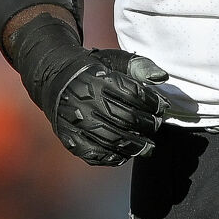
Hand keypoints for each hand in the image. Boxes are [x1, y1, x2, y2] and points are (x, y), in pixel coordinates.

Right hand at [45, 48, 177, 164]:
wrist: (56, 79)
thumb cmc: (93, 70)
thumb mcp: (114, 60)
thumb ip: (139, 66)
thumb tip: (161, 78)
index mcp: (99, 79)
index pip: (135, 95)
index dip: (153, 103)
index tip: (162, 107)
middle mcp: (86, 101)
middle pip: (126, 119)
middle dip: (147, 125)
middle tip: (155, 126)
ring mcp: (76, 121)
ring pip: (112, 139)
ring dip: (135, 146)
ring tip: (147, 147)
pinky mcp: (69, 137)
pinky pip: (94, 153)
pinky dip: (112, 157)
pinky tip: (124, 155)